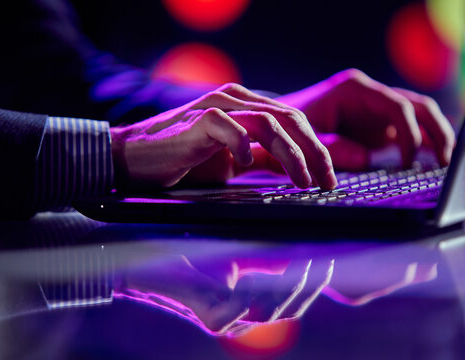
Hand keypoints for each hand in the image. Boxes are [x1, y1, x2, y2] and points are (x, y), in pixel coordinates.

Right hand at [110, 83, 336, 189]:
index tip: (329, 177)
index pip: (294, 120)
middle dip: (314, 151)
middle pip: (288, 118)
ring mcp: (216, 107)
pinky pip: (227, 127)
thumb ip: (264, 159)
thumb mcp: (233, 161)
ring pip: (266, 122)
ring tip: (302, 181)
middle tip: (326, 181)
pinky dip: (242, 146)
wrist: (135, 157)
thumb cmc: (183, 160)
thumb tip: (296, 170)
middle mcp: (235, 100)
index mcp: (247, 106)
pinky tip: (247, 165)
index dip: (317, 147)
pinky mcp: (196, 121)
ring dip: (290, 153)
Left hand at [277, 69, 455, 168]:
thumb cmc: (291, 127)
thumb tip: (366, 160)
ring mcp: (377, 110)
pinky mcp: (378, 126)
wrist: (281, 125)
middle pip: (416, 105)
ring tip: (445, 162)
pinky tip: (431, 163)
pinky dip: (421, 145)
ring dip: (435, 136)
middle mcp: (371, 96)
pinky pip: (408, 131)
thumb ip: (333, 147)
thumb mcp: (307, 137)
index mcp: (355, 89)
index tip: (407, 161)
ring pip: (419, 115)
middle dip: (435, 130)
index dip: (408, 132)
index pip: (396, 105)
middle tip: (446, 160)